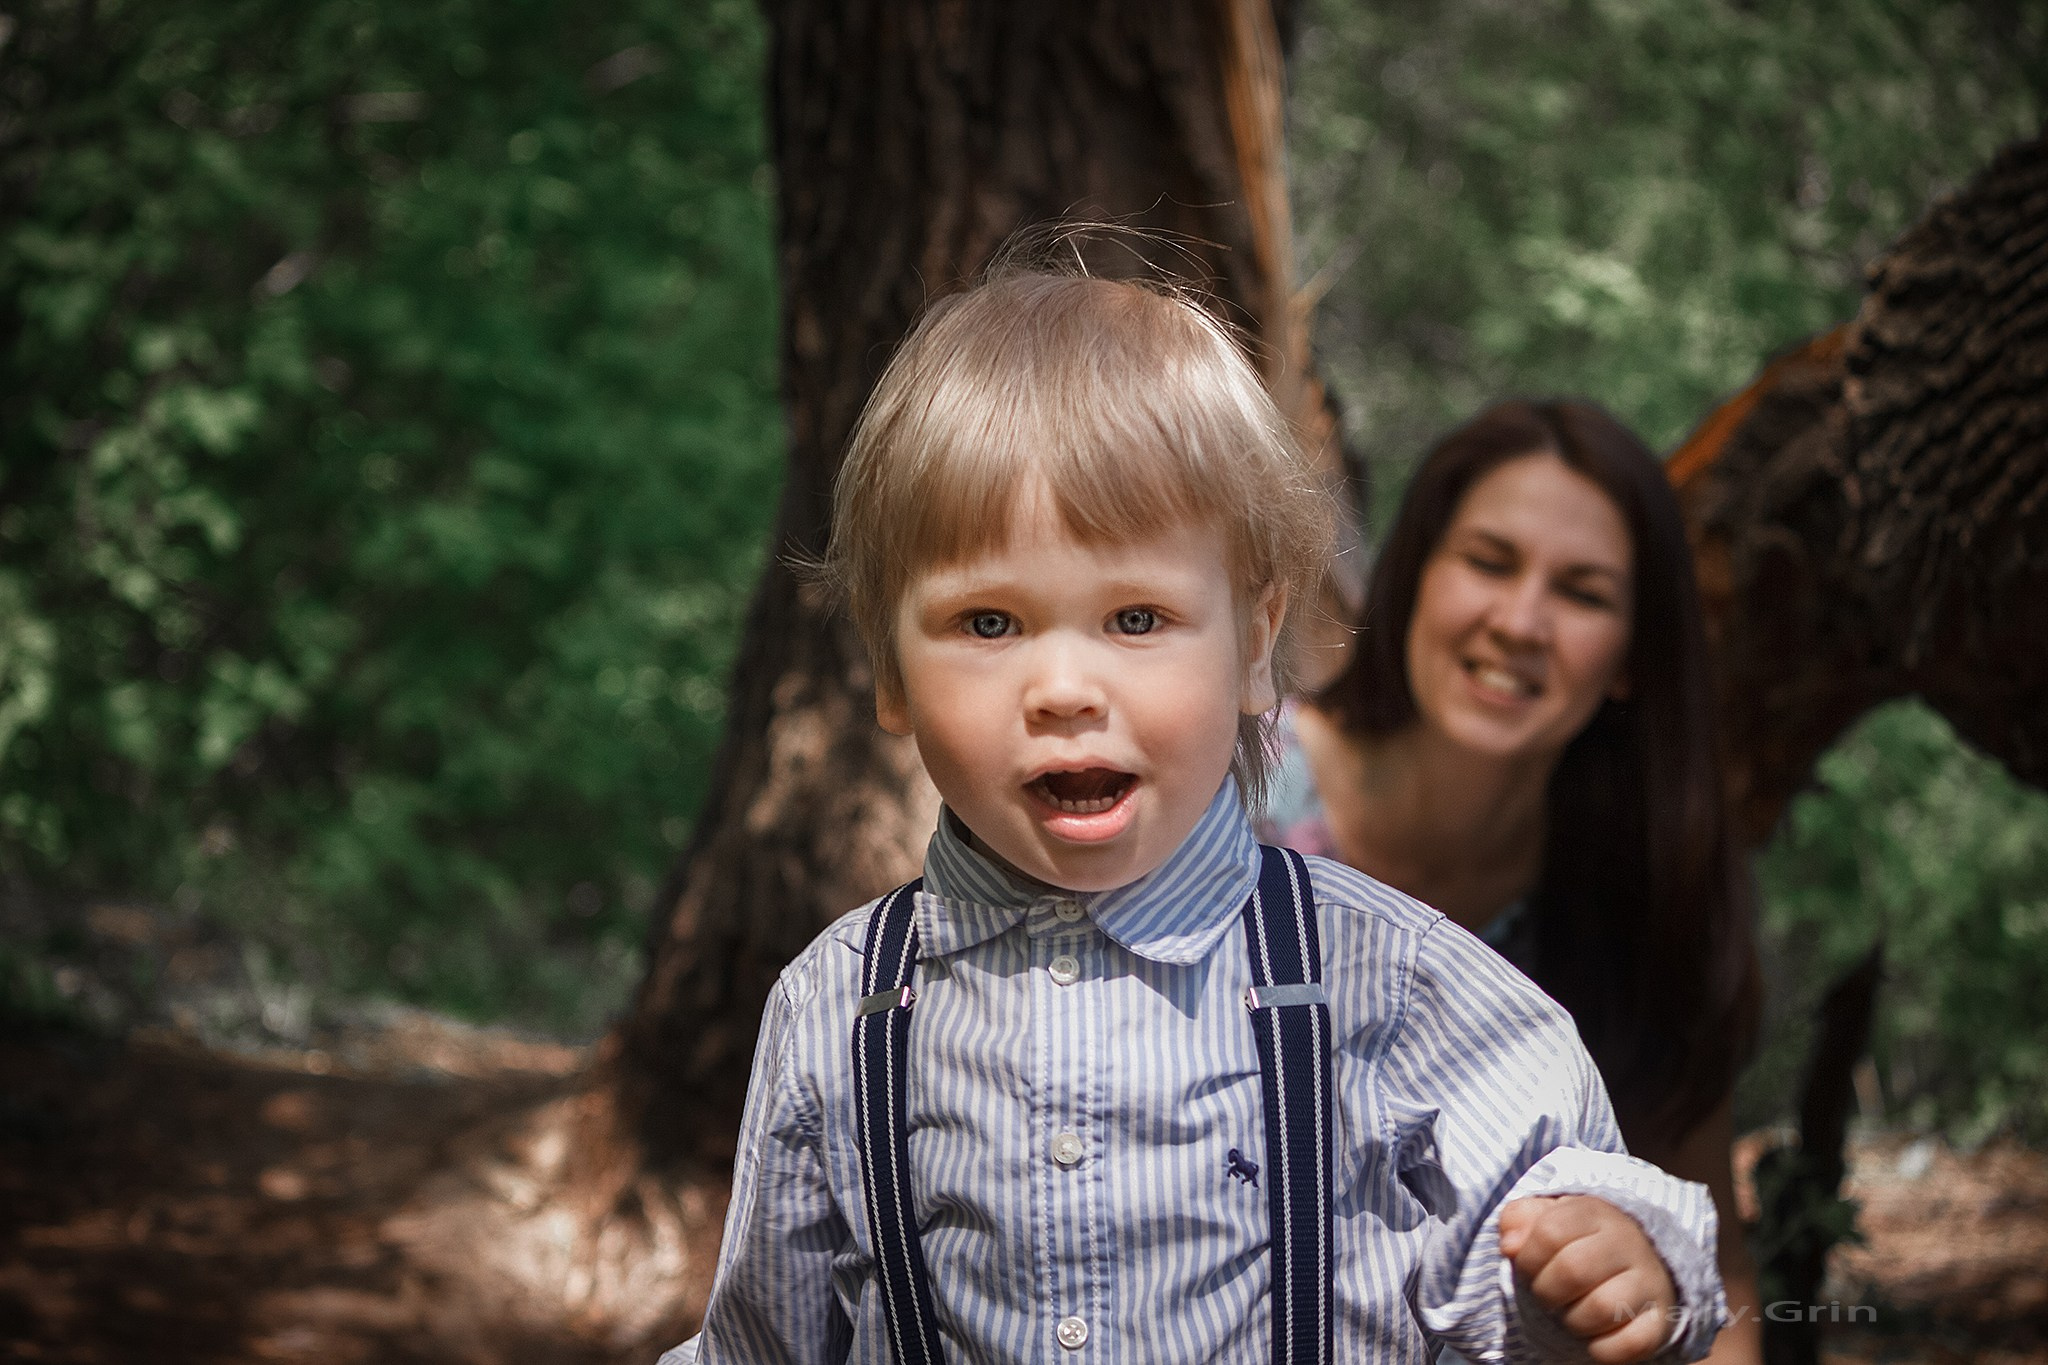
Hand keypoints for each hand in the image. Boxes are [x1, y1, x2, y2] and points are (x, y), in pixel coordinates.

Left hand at [1498, 1194, 1677, 1362]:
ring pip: (1602, 1308)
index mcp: (1595, 1212)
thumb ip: (1519, 1220)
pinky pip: (1629, 1344)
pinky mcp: (1661, 1320)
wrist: (1636, 1263)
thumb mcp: (1546, 1219)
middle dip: (1546, 1292)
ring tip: (1573, 1313)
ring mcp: (1649, 1281)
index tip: (1528, 1268)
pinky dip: (1602, 1349)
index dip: (1527, 1258)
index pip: (1550, 1231)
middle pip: (1573, 1270)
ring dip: (1573, 1321)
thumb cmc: (1577, 1244)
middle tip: (1547, 1296)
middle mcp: (1628, 1242)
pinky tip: (1595, 1336)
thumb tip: (1509, 1245)